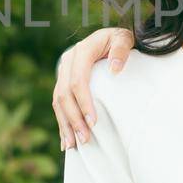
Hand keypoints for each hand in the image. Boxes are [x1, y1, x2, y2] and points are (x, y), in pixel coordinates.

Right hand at [52, 27, 135, 149]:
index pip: (78, 80)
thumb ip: (121, 50)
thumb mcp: (124, 38)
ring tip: (72, 145)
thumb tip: (114, 69)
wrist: (111, 37)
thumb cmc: (121, 40)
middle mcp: (68, 61)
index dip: (84, 102)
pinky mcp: (63, 81)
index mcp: (82, 51)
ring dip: (65, 124)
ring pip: (58, 101)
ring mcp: (63, 71)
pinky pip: (58, 104)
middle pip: (65, 94)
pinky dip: (62, 122)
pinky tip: (65, 140)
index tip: (93, 122)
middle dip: (73, 119)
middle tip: (85, 139)